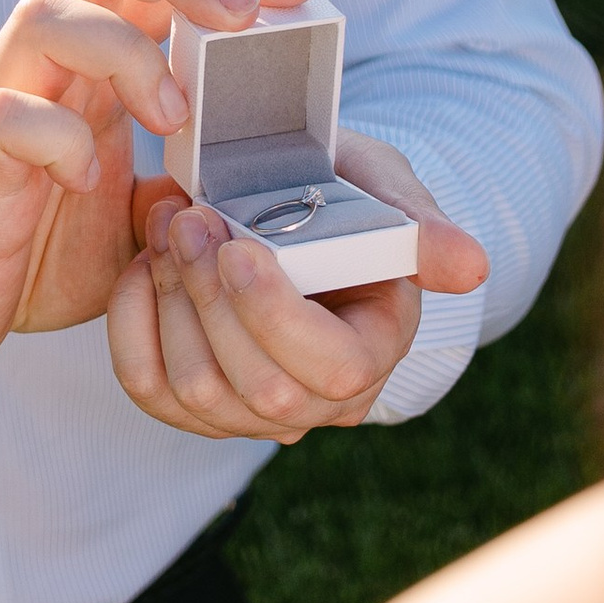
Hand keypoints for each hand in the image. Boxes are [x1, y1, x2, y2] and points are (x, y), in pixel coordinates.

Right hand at [0, 0, 322, 383]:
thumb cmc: (44, 247)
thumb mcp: (146, 212)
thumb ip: (195, 178)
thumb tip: (278, 168)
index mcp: (94, 62)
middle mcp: (47, 65)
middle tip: (242, 12)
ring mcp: (6, 104)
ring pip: (44, 14)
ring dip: (122, 51)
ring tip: (174, 116)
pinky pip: (8, 113)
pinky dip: (58, 137)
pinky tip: (88, 179)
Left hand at [107, 129, 489, 443]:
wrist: (295, 208)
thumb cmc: (347, 197)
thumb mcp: (389, 191)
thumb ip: (422, 229)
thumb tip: (471, 267)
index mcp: (372, 352)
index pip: (331, 370)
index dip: (277, 316)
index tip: (239, 246)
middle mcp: (316, 402)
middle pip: (256, 387)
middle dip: (211, 298)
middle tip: (188, 217)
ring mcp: (251, 410)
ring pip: (195, 391)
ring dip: (169, 300)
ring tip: (167, 223)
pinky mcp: (193, 401)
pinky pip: (147, 385)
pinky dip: (132, 322)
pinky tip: (141, 265)